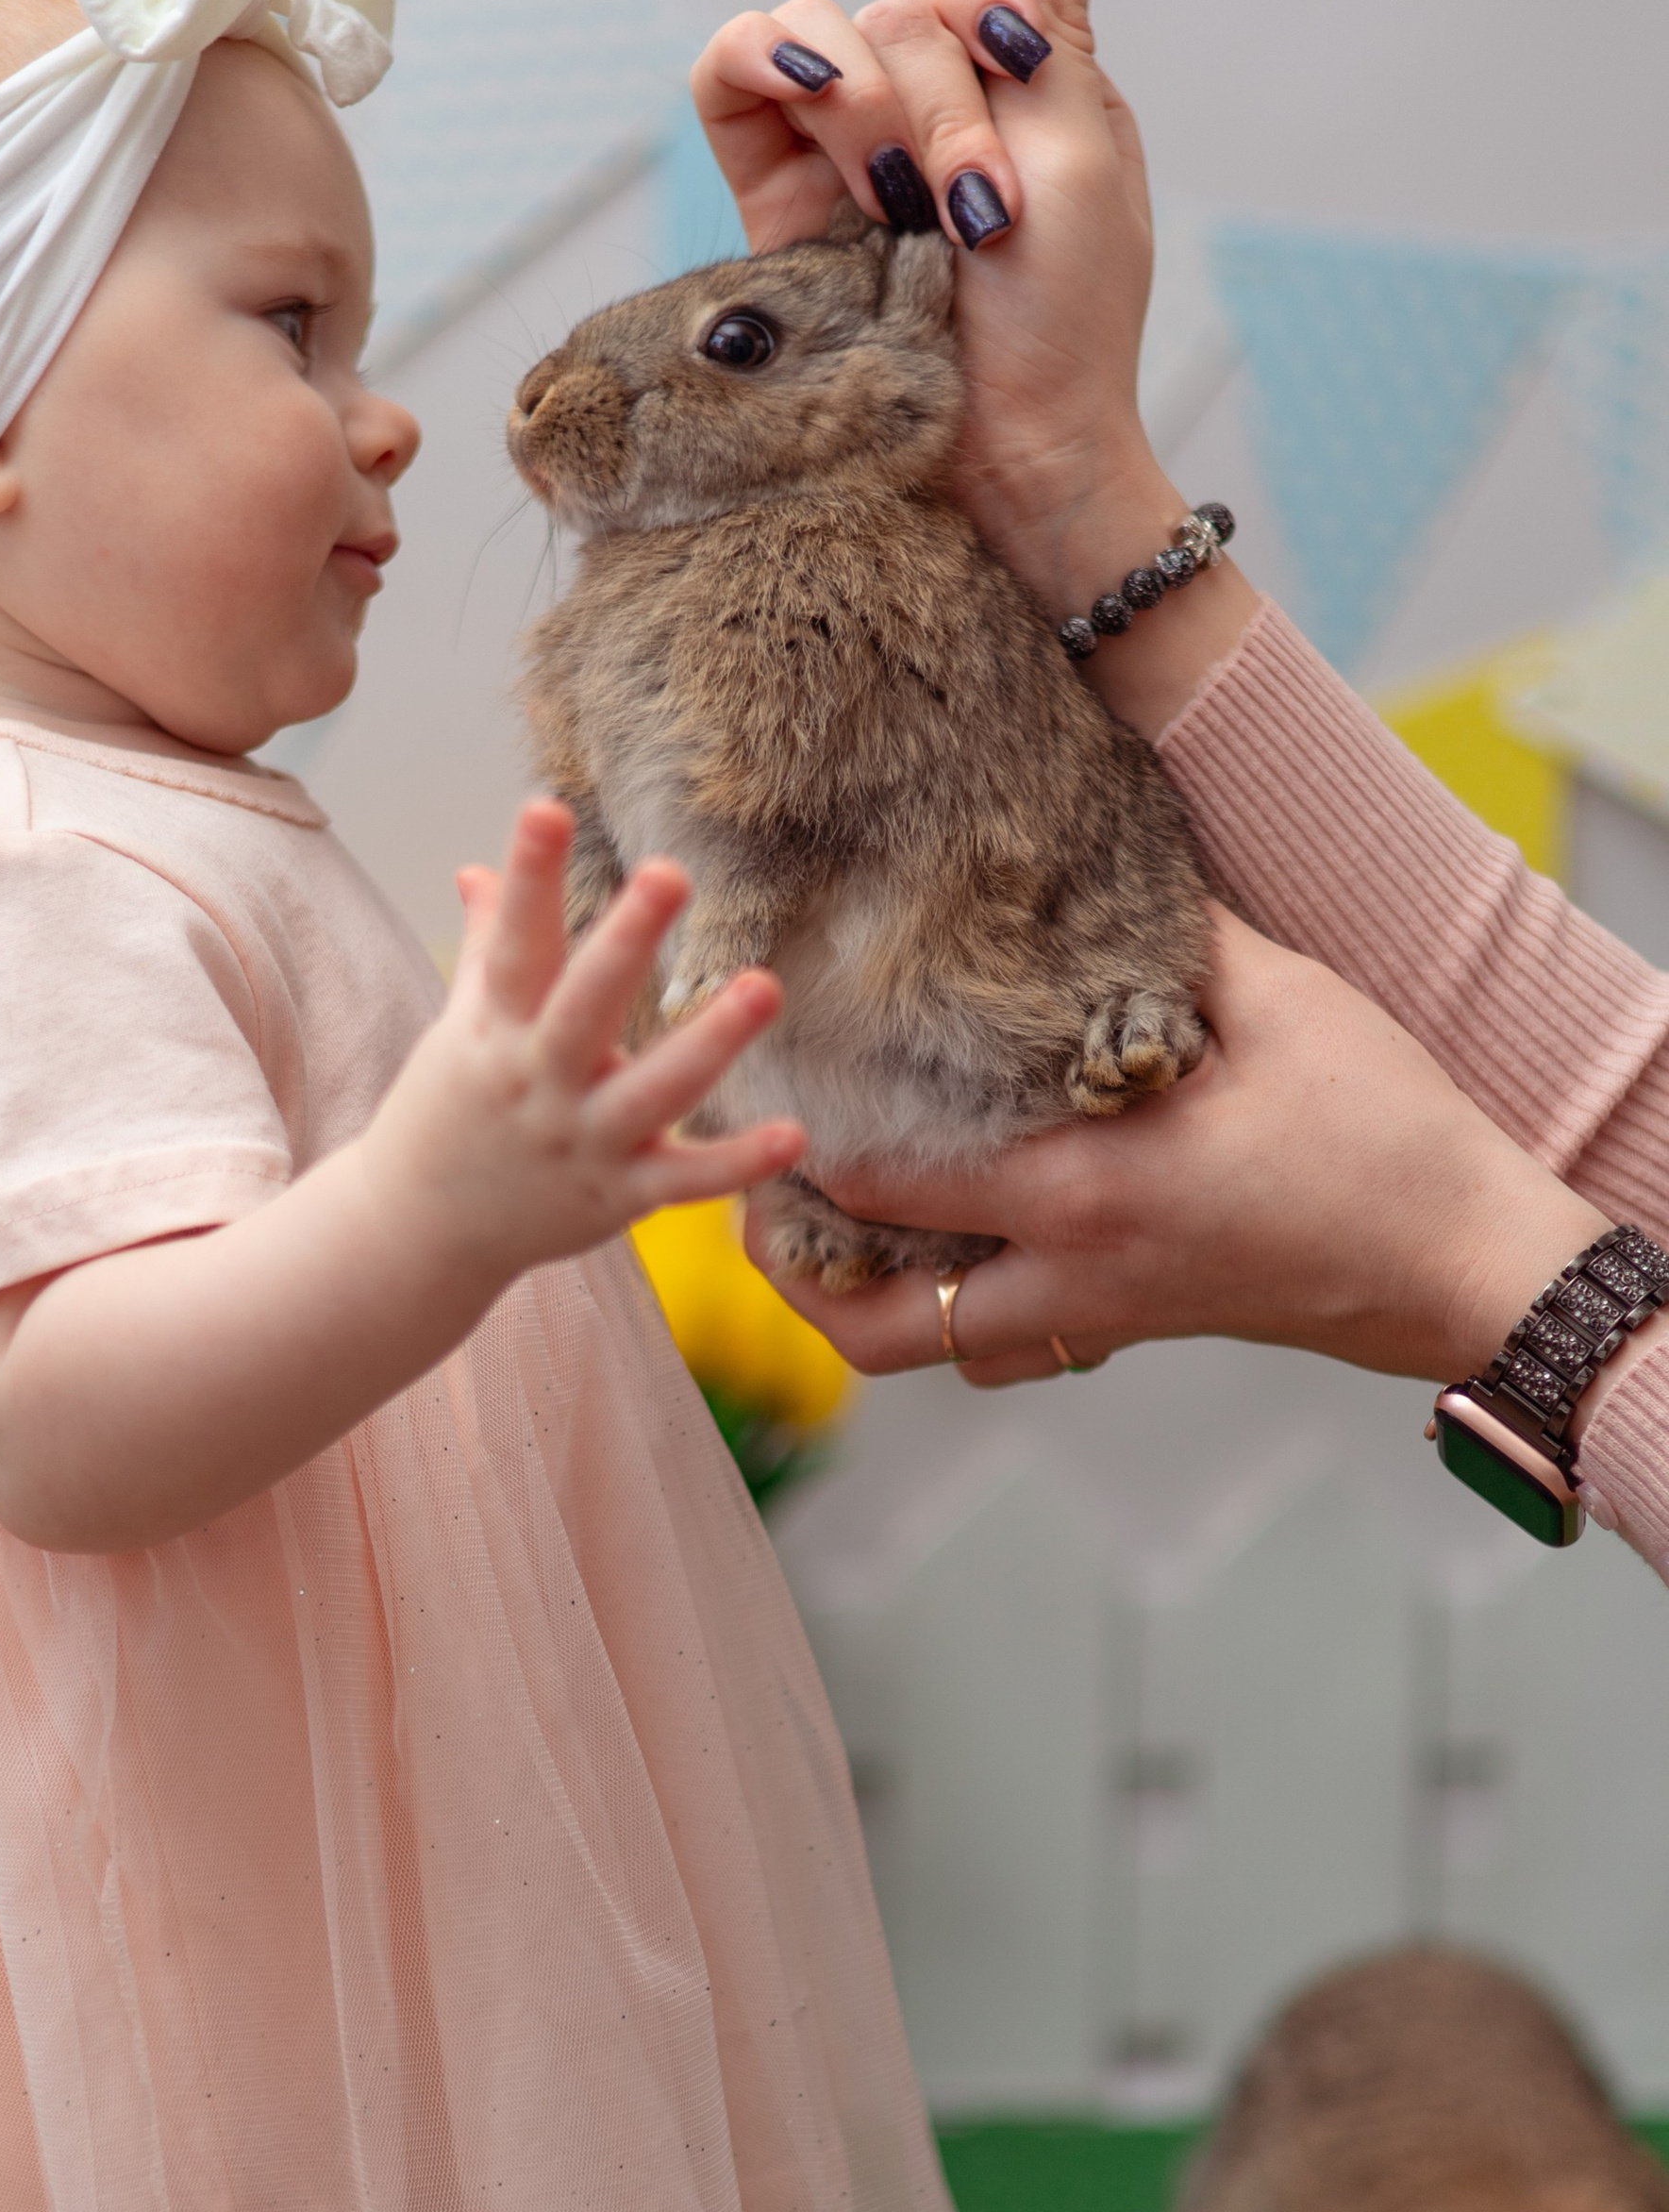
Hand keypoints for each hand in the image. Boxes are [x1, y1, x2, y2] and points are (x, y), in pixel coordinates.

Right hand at [362, 802, 803, 1296]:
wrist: (418, 1233)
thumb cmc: (450, 1114)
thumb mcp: (458, 1029)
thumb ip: (487, 949)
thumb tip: (480, 870)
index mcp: (496, 1029)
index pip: (513, 943)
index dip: (527, 875)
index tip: (545, 807)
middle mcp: (538, 1080)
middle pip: (584, 1005)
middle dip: (624, 941)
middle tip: (670, 873)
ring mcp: (580, 1141)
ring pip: (652, 1091)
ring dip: (710, 1042)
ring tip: (765, 985)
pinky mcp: (618, 1197)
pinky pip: (684, 1181)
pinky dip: (737, 1163)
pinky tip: (795, 1134)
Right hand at [692, 0, 1254, 717]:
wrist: (996, 449)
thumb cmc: (1060, 321)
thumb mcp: (1082, 155)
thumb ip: (1058, 24)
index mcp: (1016, 87)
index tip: (1017, 62)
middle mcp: (926, 104)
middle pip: (900, 6)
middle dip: (941, 98)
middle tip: (971, 207)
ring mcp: (843, 146)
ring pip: (821, 30)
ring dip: (871, 102)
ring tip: (896, 201)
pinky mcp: (772, 192)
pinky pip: (729, 71)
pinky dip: (763, 59)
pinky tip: (809, 97)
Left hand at [766, 910, 1609, 1392]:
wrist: (1462, 1261)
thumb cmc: (1381, 1129)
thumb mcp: (1276, 1000)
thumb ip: (1168, 936)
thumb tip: (1095, 855)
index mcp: (1079, 1189)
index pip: (879, 1179)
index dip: (802, 1134)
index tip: (759, 1075)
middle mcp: (1066, 1274)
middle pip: (869, 1317)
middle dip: (790, 1261)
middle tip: (749, 1186)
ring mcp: (1095, 1319)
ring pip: (925, 1356)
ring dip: (857, 1309)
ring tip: (814, 1235)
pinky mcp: (1128, 1331)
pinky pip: (996, 1353)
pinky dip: (944, 1320)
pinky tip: (934, 1251)